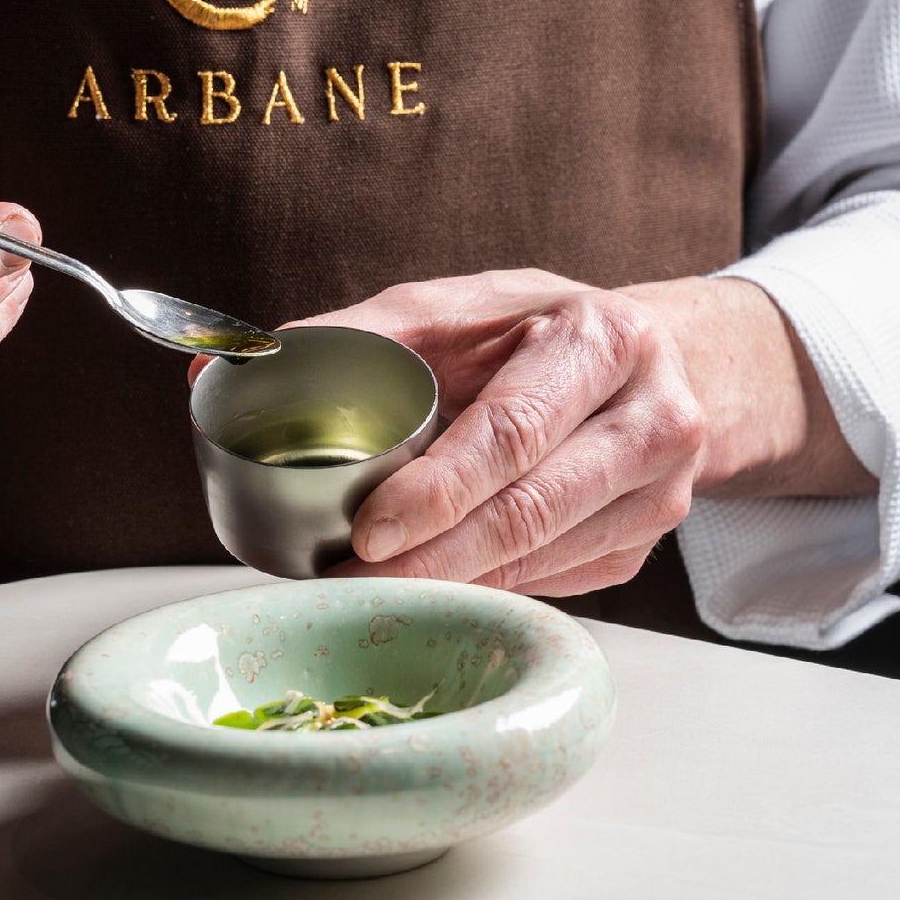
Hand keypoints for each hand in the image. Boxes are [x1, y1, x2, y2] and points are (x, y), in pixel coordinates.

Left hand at [307, 271, 707, 597]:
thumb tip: (236, 366)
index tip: (366, 532)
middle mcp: (655, 417)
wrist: (656, 360)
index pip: (514, 431)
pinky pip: (556, 582)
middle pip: (532, 511)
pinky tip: (438, 582)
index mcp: (606, 340)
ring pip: (544, 560)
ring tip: (373, 592)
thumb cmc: (540, 330)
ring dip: (454, 584)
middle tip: (348, 587)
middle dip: (431, 560)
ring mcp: (662, 491)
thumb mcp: (460, 307)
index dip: (438, 491)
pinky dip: (488, 588)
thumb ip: (360, 336)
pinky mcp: (647, 543)